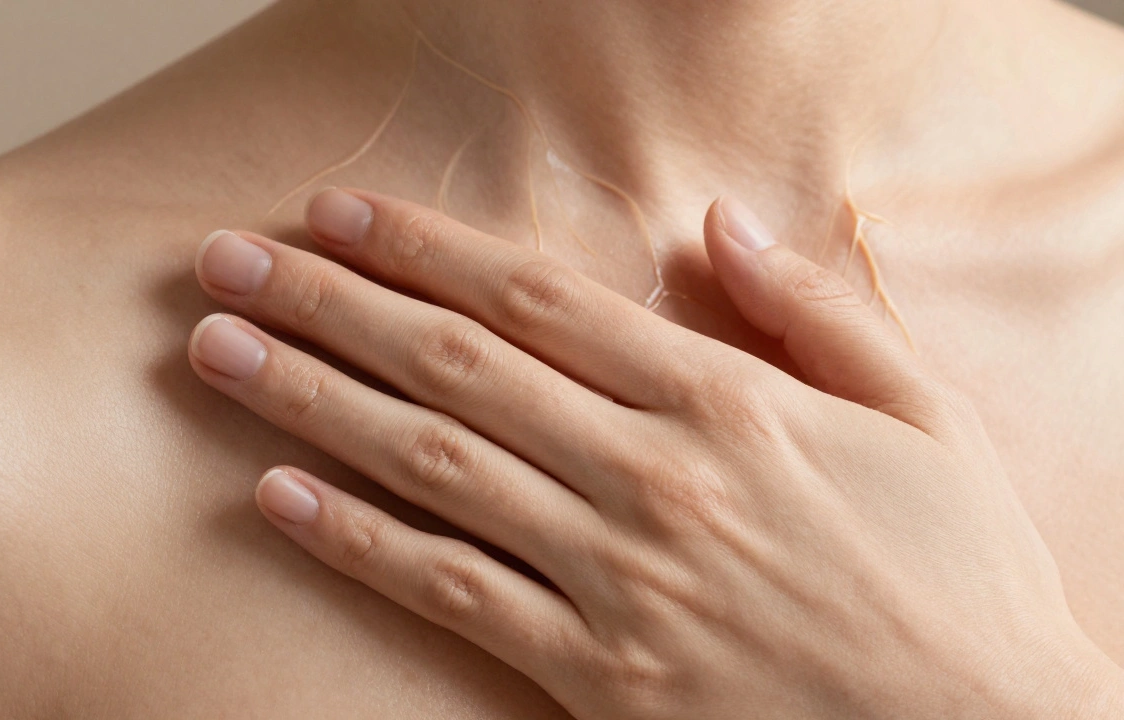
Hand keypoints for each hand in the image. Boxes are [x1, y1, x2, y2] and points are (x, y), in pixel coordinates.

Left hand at [187, 189, 1123, 718]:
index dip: (426, 249)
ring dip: (310, 401)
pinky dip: (360, 541)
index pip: (541, 301)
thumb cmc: (959, 577)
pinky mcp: (595, 677)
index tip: (338, 212)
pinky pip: (453, 595)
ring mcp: (616, 578)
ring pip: (431, 466)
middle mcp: (653, 476)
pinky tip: (277, 497)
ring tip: (217, 352)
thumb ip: (816, 310)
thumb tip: (720, 222)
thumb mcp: (927, 415)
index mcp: (728, 403)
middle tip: (227, 260)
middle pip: (456, 367)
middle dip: (329, 303)